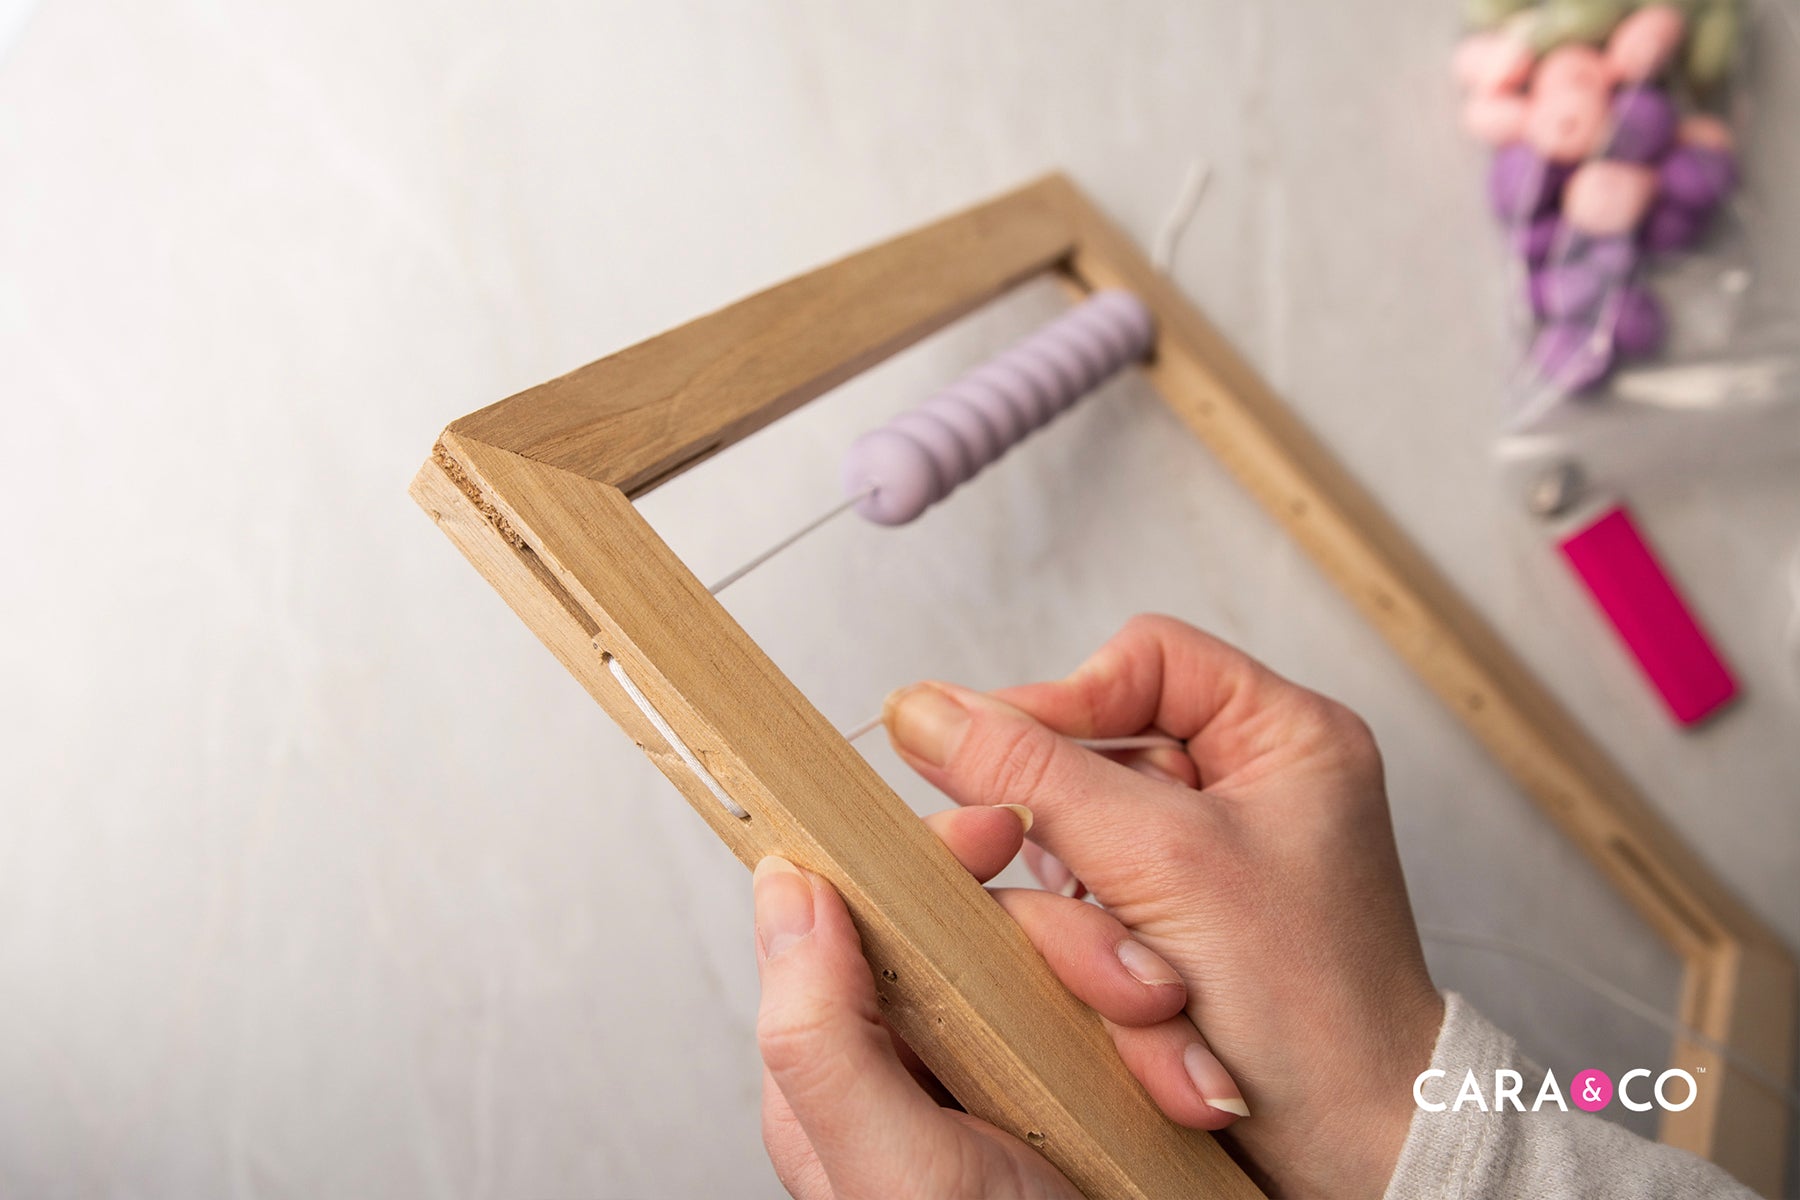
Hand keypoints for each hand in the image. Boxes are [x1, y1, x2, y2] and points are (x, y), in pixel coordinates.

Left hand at [752, 791, 1244, 1199]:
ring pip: (1064, 967)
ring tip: (1184, 1078)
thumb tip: (783, 886)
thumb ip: (821, 1036)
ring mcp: (1003, 1075)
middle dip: (1077, 952)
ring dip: (1140, 1004)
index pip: (867, 914)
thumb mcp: (897, 1173)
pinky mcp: (1077, 1094)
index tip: (1001, 834)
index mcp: (848, 1068)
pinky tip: (1195, 1093)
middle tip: (1142, 992)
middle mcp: (920, 1061)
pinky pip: (1122, 1021)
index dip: (932, 860)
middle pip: (981, 928)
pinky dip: (1171, 1047)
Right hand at [882, 614, 1442, 1197]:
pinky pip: (1091, 896)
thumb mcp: (1158, 861)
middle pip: (1099, 748)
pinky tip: (1128, 994)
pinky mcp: (1179, 923)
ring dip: (1081, 904)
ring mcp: (1213, 857)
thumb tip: (921, 708)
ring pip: (1083, 832)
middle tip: (1070, 882)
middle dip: (1073, 830)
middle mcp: (1253, 783)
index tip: (998, 761)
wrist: (1350, 1156)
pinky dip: (1090, 942)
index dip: (1064, 700)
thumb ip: (1032, 772)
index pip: (1143, 657)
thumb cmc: (1307, 1008)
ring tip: (1135, 970)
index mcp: (1286, 734)